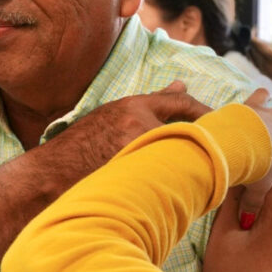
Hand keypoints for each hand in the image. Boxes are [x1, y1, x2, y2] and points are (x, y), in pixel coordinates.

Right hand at [55, 81, 211, 174]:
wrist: (53, 174)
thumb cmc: (81, 145)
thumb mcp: (113, 115)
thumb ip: (150, 103)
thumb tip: (182, 84)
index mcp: (132, 106)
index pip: (180, 102)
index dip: (203, 112)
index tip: (217, 120)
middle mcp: (137, 125)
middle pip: (187, 131)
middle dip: (203, 140)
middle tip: (218, 149)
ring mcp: (136, 151)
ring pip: (178, 155)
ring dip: (190, 162)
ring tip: (201, 170)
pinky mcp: (134, 175)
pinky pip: (165, 176)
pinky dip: (175, 180)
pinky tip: (181, 188)